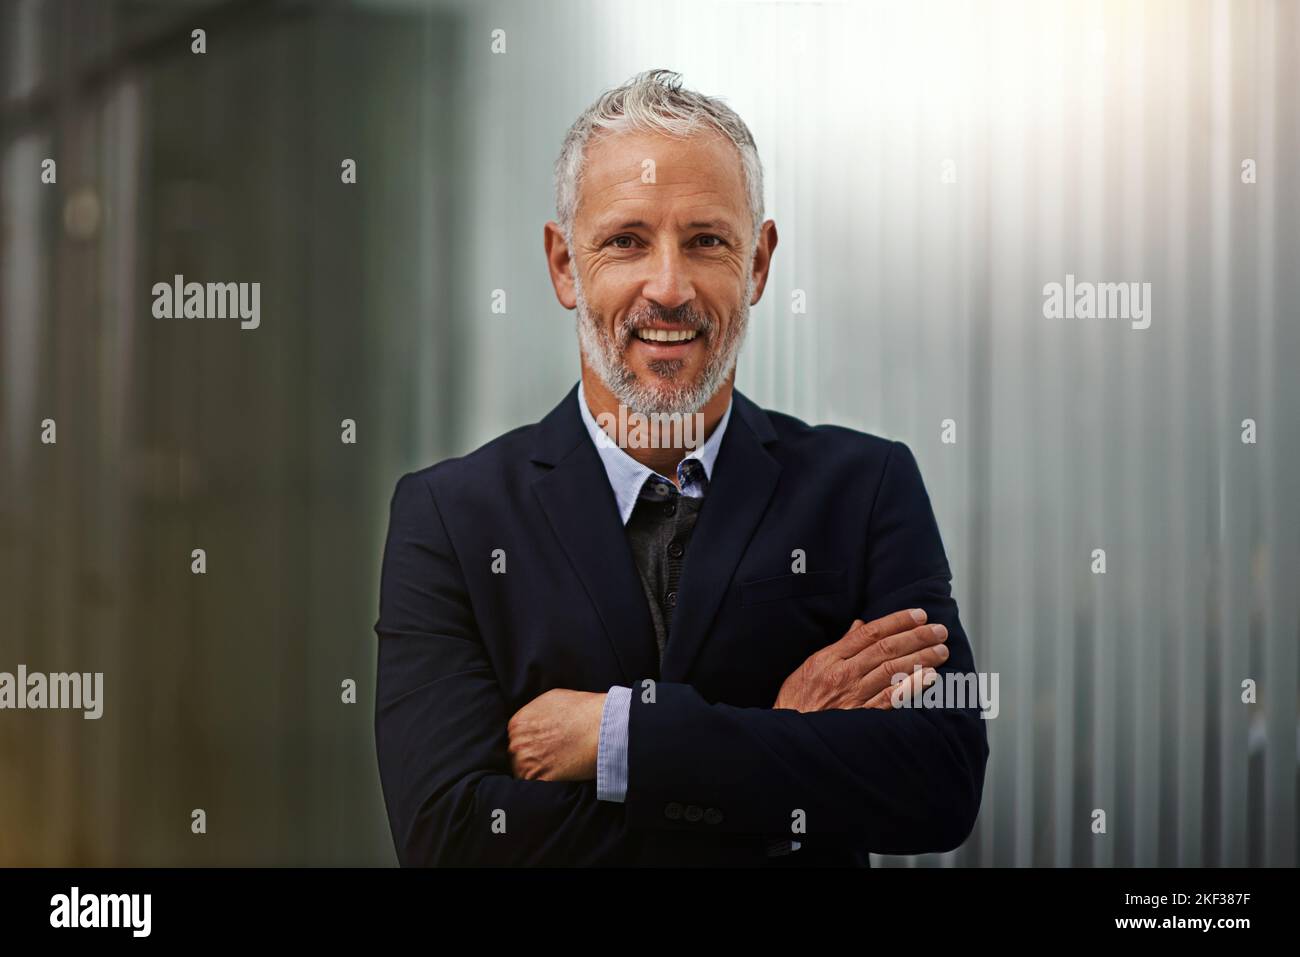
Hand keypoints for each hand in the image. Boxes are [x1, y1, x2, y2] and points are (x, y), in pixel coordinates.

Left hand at [507, 688, 605, 781]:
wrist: (601, 726)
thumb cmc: (582, 709)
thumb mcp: (552, 699)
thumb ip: (535, 713)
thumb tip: (535, 721)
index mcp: (518, 723)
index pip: (514, 739)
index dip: (528, 743)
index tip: (539, 746)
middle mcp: (518, 743)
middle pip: (516, 756)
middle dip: (529, 758)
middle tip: (548, 758)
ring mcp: (527, 763)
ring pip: (522, 773)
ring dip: (535, 773)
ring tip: (553, 769)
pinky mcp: (540, 780)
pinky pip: (533, 787)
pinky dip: (543, 785)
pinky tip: (555, 779)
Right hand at [773, 608, 948, 712]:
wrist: (789, 736)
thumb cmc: (797, 700)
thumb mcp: (811, 666)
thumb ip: (839, 646)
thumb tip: (860, 627)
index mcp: (830, 658)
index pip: (869, 633)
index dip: (897, 621)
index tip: (919, 614)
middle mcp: (843, 674)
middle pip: (886, 649)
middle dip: (916, 637)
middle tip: (939, 630)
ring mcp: (853, 696)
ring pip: (892, 670)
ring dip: (920, 658)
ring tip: (941, 650)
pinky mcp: (861, 717)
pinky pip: (890, 699)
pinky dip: (911, 687)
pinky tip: (929, 677)